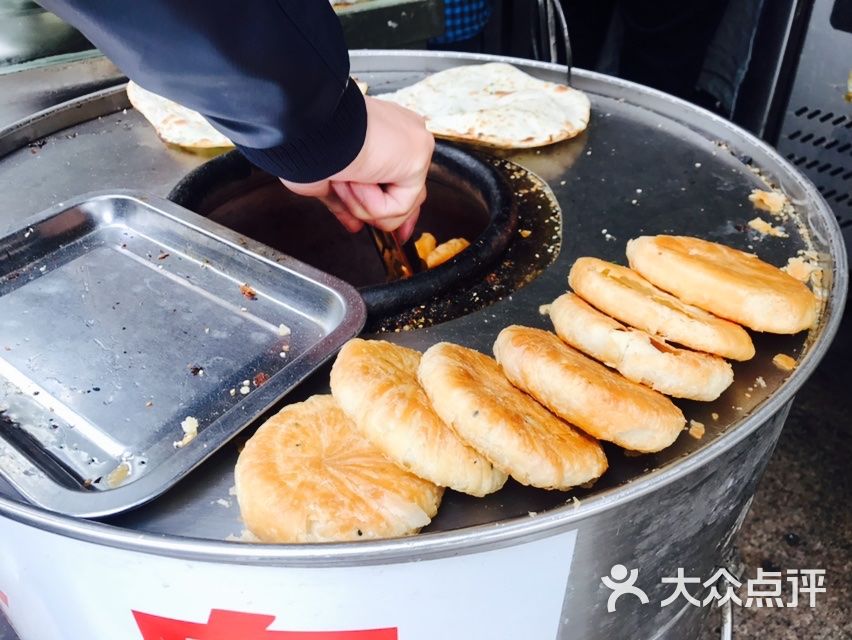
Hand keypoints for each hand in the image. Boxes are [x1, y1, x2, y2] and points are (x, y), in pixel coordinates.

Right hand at [280, 95, 433, 241]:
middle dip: (390, 219)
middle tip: (370, 226)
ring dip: (363, 205)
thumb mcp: (329, 179)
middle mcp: (402, 134)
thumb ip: (348, 202)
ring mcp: (413, 144)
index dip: (395, 209)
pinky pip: (399, 206)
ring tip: (346, 180)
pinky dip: (371, 203)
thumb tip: (355, 225)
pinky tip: (359, 178)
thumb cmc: (306, 143)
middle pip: (413, 194)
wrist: (309, 130)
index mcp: (382, 133)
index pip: (402, 178)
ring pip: (401, 206)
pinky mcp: (417, 157)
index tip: (396, 234)